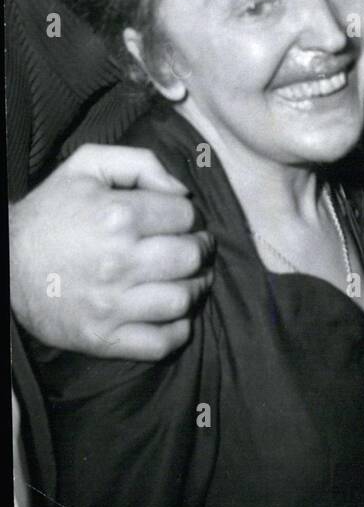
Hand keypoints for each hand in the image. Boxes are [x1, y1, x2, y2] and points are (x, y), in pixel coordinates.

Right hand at [9, 144, 214, 359]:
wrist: (3, 263)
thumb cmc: (50, 210)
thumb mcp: (88, 166)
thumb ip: (141, 163)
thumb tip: (182, 190)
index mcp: (118, 215)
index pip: (185, 215)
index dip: (190, 216)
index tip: (182, 221)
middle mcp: (118, 261)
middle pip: (191, 257)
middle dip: (201, 250)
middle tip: (195, 249)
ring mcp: (110, 304)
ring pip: (182, 300)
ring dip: (195, 289)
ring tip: (190, 279)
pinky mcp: (102, 338)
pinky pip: (161, 343)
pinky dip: (177, 331)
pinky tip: (172, 315)